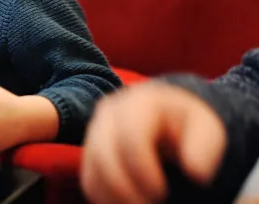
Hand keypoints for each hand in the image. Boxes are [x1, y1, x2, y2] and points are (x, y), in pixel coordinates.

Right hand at [81, 82, 226, 203]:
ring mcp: (95, 131)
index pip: (130, 136)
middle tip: (150, 203)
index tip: (160, 191)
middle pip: (103, 154)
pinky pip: (89, 179)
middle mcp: (110, 113)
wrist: (167, 116)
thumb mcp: (206, 128)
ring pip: (93, 169)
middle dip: (125, 188)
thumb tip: (196, 172)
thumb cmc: (187, 124)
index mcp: (139, 103)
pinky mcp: (91, 151)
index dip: (142, 168)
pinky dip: (105, 197)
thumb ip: (204, 147)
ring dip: (114, 196)